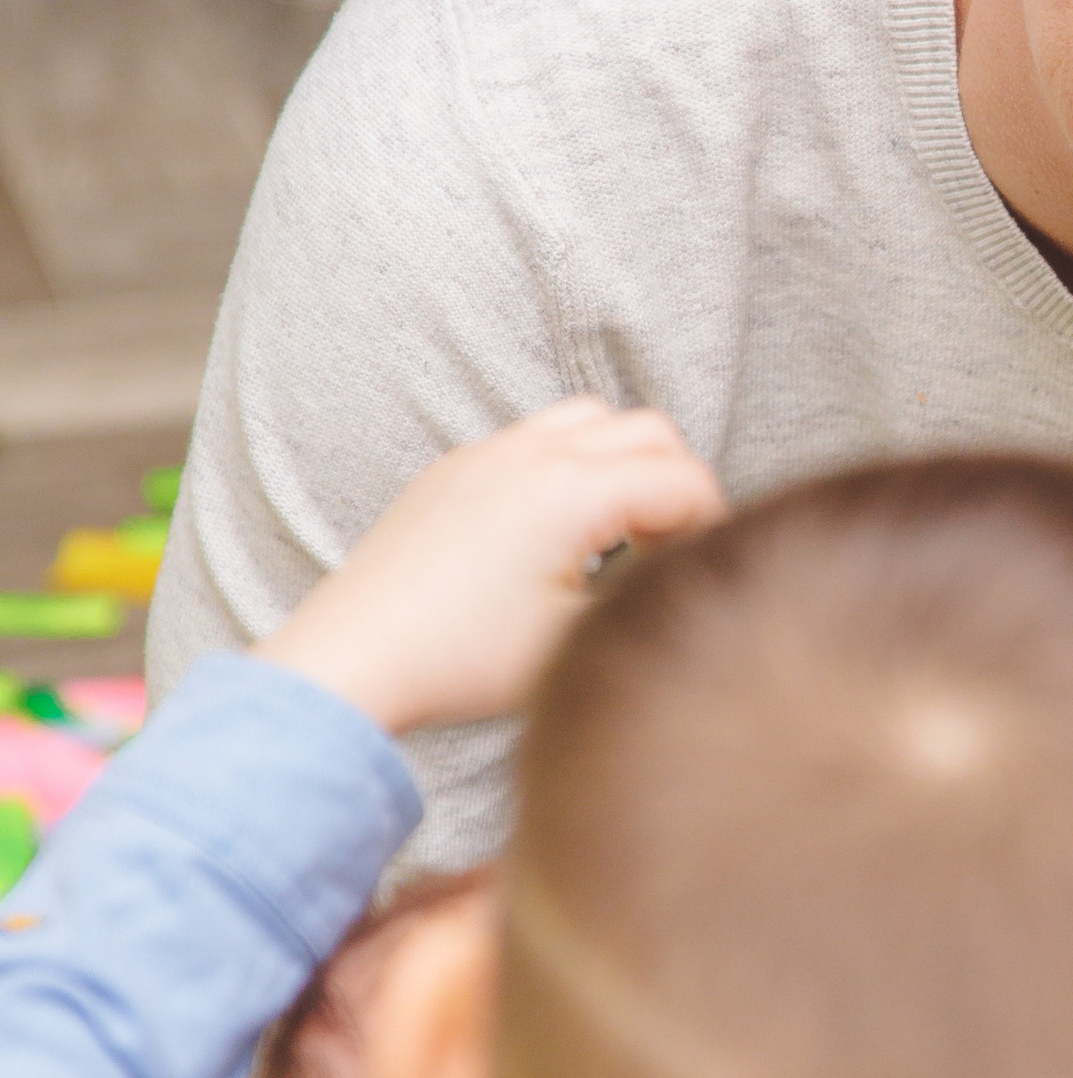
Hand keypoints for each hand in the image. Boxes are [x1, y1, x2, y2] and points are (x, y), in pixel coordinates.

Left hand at [258, 403, 725, 734]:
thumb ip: (648, 586)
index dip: (713, 526)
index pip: (686, 482)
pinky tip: (553, 535)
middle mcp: (532, 454)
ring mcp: (487, 453)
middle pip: (649, 430)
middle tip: (665, 551)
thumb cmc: (463, 659)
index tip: (702, 572)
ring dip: (622, 462)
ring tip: (613, 535)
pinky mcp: (453, 470)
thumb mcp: (580, 636)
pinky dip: (568, 466)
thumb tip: (684, 564)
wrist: (354, 659)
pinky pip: (534, 437)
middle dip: (675, 484)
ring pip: (591, 417)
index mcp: (572, 492)